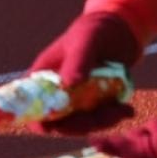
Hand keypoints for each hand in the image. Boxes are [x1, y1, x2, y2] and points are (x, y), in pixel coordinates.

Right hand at [24, 11, 140, 134]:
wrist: (121, 30)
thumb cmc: (95, 30)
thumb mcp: (86, 41)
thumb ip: (77, 61)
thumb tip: (67, 85)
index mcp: (44, 75)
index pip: (30, 103)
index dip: (35, 118)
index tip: (50, 127)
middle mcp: (57, 91)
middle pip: (57, 121)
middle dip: (78, 125)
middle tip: (102, 116)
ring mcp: (76, 99)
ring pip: (81, 123)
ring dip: (101, 122)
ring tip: (122, 109)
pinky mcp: (95, 103)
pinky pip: (99, 119)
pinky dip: (112, 118)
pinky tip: (127, 109)